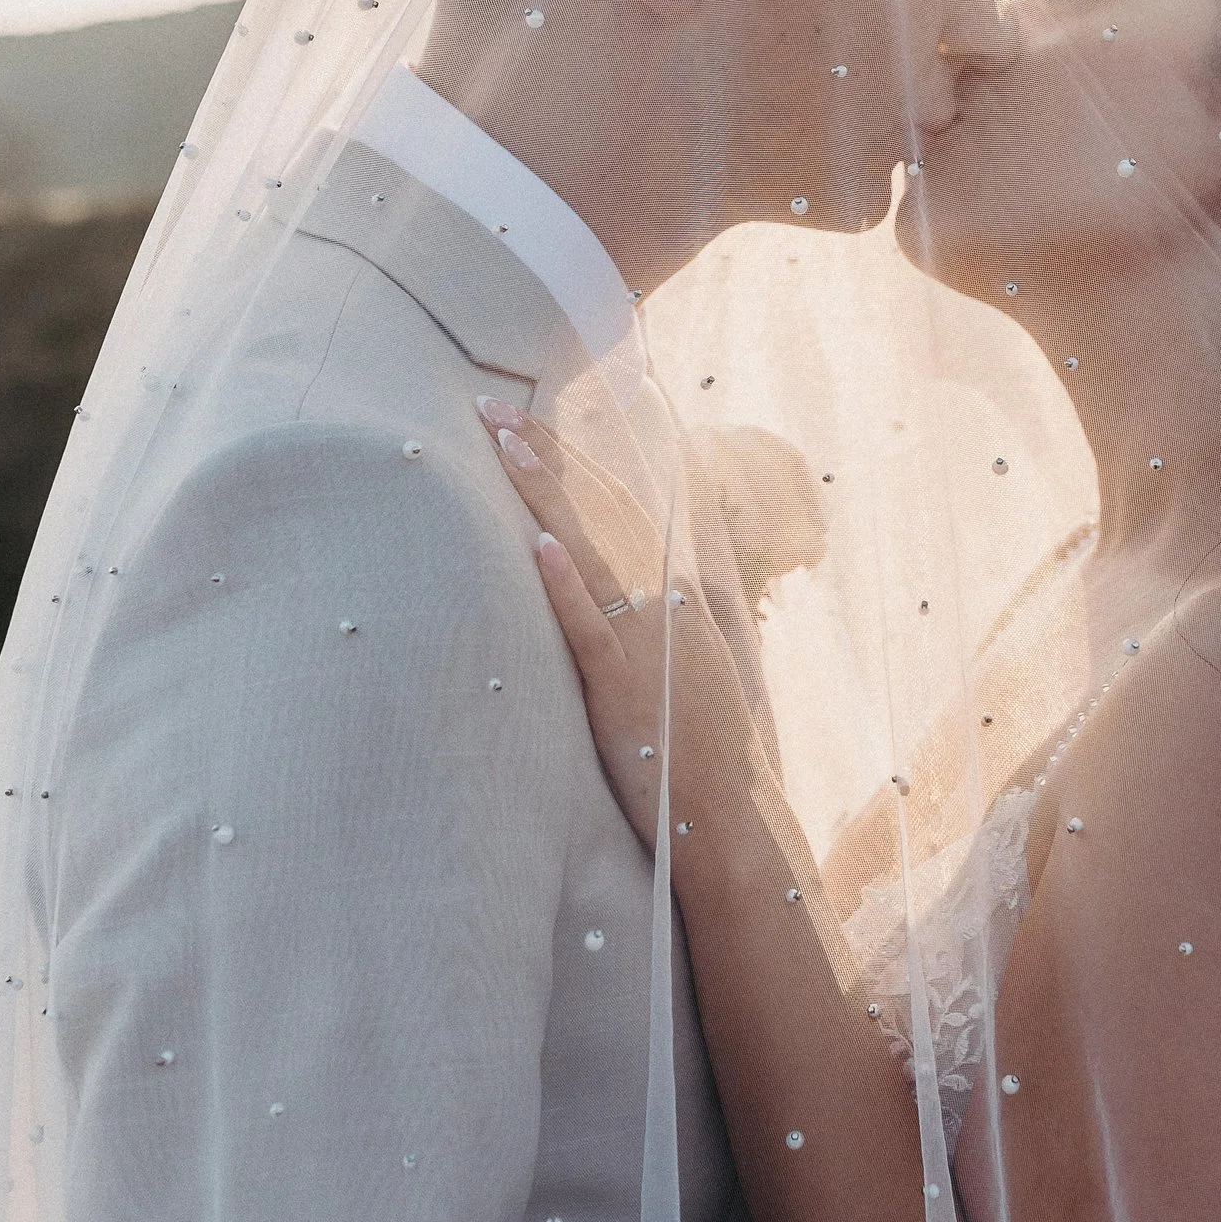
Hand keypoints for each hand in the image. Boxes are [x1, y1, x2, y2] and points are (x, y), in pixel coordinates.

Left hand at [480, 401, 762, 850]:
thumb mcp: (689, 664)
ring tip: (504, 442)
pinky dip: (566, 583)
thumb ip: (662, 616)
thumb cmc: (700, 748)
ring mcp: (646, 641)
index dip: (573, 459)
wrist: (728, 816)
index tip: (529, 420)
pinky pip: (591, 626)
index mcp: (677, 590)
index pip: (619, 504)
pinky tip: (539, 545)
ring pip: (588, 549)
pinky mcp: (624, 686)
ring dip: (544, 492)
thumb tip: (640, 578)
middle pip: (599, 508)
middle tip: (492, 406)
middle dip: (545, 454)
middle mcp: (665, 600)